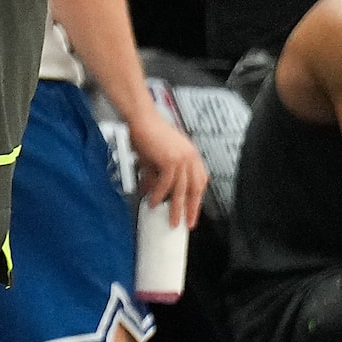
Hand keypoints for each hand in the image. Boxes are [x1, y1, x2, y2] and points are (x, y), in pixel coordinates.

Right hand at [125, 108, 206, 234]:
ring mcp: (182, 158)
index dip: (197, 197)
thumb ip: (155, 174)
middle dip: (191, 208)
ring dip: (177, 207)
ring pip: (182, 189)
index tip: (192, 209)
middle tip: (188, 222)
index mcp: (191, 154)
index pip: (200, 180)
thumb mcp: (154, 156)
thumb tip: (151, 190)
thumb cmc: (146, 131)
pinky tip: (154, 202)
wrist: (141, 118)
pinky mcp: (170, 160)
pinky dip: (159, 195)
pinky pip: (166, 184)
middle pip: (195, 188)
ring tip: (172, 220)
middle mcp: (190, 157)